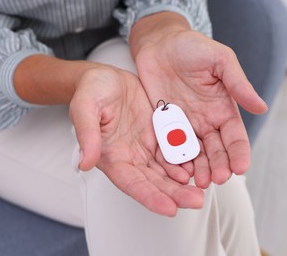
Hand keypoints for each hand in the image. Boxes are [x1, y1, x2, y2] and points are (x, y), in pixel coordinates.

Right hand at [69, 66, 202, 215]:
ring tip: (202, 190)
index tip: (170, 209)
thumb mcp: (85, 106)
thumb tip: (85, 162)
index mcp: (111, 156)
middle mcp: (130, 157)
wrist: (107, 78)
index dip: (150, 197)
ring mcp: (146, 148)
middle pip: (154, 183)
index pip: (131, 183)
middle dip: (174, 195)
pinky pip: (174, 152)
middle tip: (196, 201)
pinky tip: (199, 167)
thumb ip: (87, 134)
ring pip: (166, 172)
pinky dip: (186, 161)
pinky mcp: (158, 137)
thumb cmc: (92, 90)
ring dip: (183, 183)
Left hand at [131, 15, 267, 188]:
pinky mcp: (165, 126)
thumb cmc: (192, 47)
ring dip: (199, 169)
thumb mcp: (220, 60)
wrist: (159, 44)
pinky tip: (177, 172)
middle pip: (217, 151)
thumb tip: (261, 107)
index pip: (235, 137)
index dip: (239, 153)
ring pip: (195, 154)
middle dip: (219, 166)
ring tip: (199, 182)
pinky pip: (171, 146)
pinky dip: (175, 161)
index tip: (240, 167)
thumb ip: (238, 84)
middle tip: (217, 179)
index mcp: (223, 109)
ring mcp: (185, 126)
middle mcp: (206, 122)